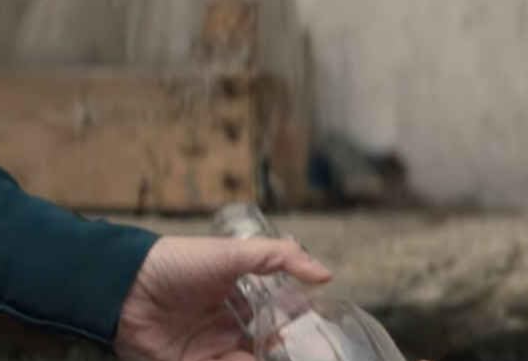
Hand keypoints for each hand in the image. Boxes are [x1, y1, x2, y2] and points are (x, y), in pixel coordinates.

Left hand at [114, 236, 332, 360]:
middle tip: (309, 356)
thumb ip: (282, 258)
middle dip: (284, 354)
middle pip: (264, 351)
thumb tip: (326, 275)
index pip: (278, 323)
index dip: (297, 332)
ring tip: (283, 358)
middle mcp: (228, 331)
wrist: (125, 286)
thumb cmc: (181, 263)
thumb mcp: (236, 253)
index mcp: (242, 303)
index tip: (320, 340)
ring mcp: (208, 352)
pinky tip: (248, 360)